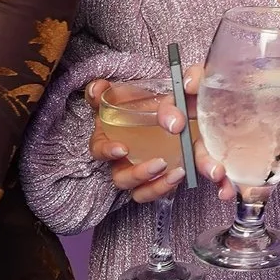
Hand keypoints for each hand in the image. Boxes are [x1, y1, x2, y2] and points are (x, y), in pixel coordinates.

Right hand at [88, 79, 186, 203]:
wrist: (161, 109)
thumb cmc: (136, 103)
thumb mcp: (123, 93)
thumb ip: (106, 91)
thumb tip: (98, 88)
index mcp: (107, 140)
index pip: (98, 150)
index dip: (107, 152)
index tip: (122, 149)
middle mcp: (120, 161)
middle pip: (120, 178)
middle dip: (138, 174)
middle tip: (159, 163)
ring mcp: (138, 172)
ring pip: (139, 191)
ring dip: (155, 186)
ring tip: (176, 173)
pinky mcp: (155, 178)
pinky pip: (156, 191)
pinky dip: (167, 187)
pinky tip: (181, 174)